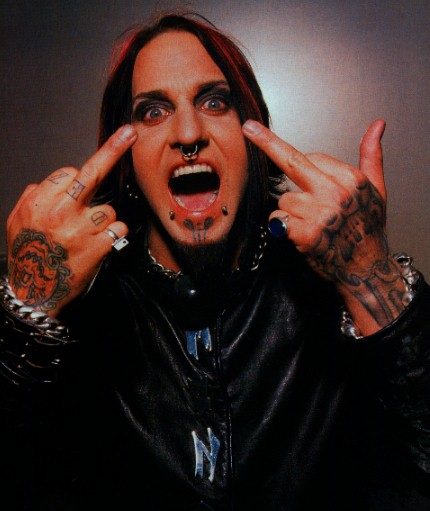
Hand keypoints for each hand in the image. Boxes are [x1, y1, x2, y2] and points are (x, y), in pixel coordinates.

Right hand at [6, 125, 136, 315]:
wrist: (34, 293)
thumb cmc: (27, 255)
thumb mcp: (18, 220)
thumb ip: (35, 196)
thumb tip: (55, 180)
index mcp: (40, 202)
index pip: (69, 172)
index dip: (76, 179)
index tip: (86, 174)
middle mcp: (60, 212)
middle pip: (92, 173)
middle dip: (113, 149)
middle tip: (129, 134)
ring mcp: (81, 230)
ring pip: (109, 207)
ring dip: (104, 219)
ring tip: (87, 236)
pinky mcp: (98, 247)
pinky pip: (119, 227)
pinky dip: (114, 234)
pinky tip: (100, 244)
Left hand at [243, 120, 405, 333]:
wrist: (366, 268)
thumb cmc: (368, 229)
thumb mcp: (377, 189)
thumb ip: (371, 156)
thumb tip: (377, 125)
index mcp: (351, 179)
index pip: (311, 157)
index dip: (303, 166)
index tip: (287, 157)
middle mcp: (336, 193)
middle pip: (292, 162)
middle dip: (267, 142)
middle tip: (249, 128)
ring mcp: (320, 213)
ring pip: (284, 199)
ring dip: (290, 211)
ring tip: (310, 223)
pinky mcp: (306, 233)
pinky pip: (278, 219)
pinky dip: (282, 227)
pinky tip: (298, 233)